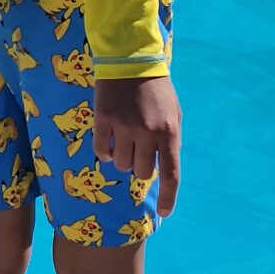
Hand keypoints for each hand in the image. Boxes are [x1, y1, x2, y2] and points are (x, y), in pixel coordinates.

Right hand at [92, 75, 179, 215]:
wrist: (131, 60)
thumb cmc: (157, 91)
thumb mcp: (173, 116)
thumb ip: (168, 144)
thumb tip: (160, 174)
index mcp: (169, 131)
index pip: (171, 173)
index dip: (168, 197)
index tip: (164, 213)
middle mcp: (147, 131)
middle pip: (141, 172)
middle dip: (140, 167)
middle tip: (139, 151)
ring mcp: (124, 126)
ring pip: (120, 163)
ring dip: (122, 158)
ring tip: (125, 140)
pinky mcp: (103, 119)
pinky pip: (101, 150)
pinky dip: (105, 151)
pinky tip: (109, 141)